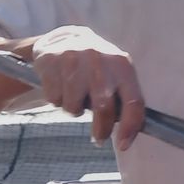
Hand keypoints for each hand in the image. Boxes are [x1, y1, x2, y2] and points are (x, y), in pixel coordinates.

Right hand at [28, 26, 144, 150]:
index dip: (130, 127)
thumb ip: (124, 97)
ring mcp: (73, 59)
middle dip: (101, 129)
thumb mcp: (116, 73)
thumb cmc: (97, 66)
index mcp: (122, 64)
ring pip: (74, 106)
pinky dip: (57, 100)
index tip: (123, 145)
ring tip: (75, 97)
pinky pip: (54, 98)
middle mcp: (99, 60)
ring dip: (74, 110)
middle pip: (103, 108)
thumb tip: (131, 130)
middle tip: (98, 138)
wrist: (66, 38)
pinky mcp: (50, 61)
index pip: (133, 101)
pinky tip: (61, 86)